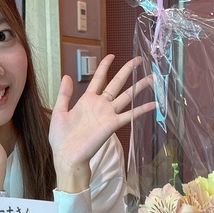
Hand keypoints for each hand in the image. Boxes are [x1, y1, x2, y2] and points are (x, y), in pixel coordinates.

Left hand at [50, 55, 155, 192]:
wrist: (67, 156)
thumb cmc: (61, 138)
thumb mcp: (59, 112)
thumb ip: (64, 94)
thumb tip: (67, 75)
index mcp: (87, 100)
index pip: (98, 79)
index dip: (104, 66)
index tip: (111, 55)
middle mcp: (100, 105)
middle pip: (117, 83)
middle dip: (127, 71)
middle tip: (139, 59)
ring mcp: (108, 114)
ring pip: (127, 96)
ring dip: (139, 86)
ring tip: (152, 77)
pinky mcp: (112, 125)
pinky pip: (130, 115)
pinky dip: (141, 109)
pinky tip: (153, 103)